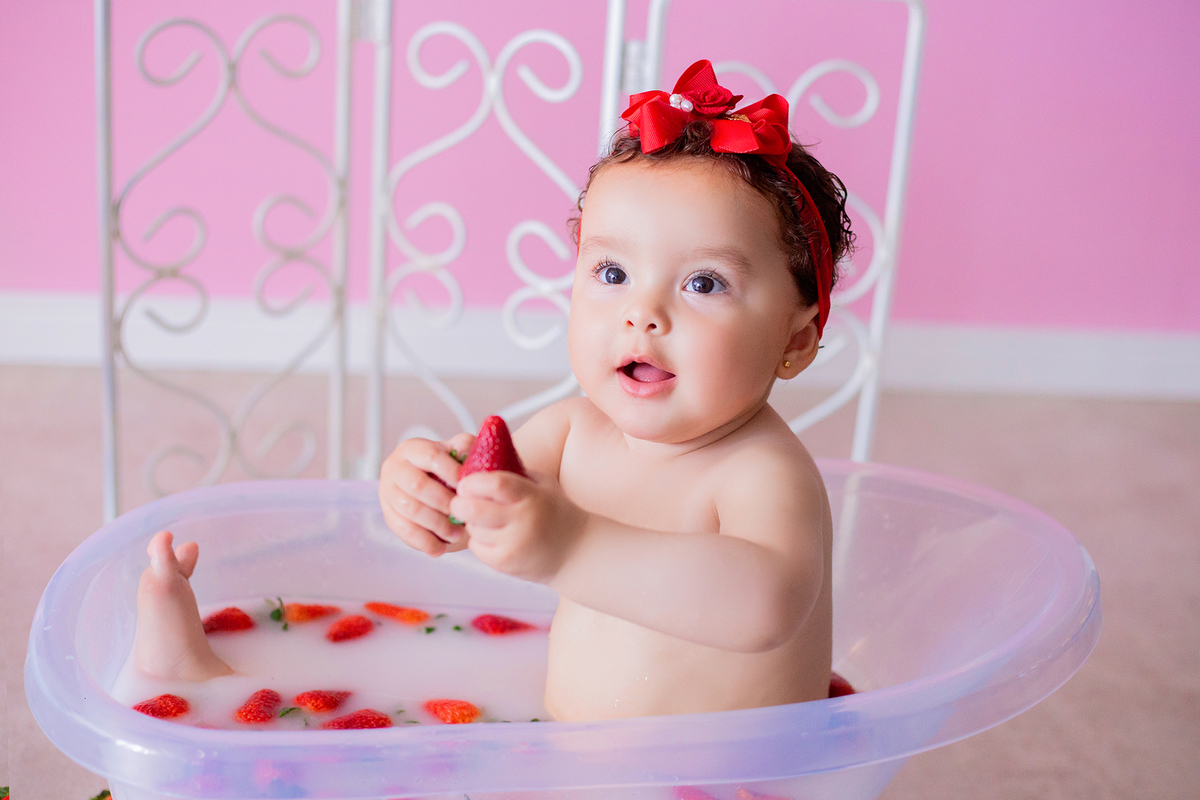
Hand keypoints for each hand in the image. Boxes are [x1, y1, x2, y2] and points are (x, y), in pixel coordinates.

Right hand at [379, 432, 474, 556]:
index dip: (451, 472)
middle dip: (443, 502)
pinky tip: (440, 549)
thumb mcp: (458, 455)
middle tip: (463, 514)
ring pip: (410, 510)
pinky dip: (424, 542)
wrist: (434, 488)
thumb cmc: (449, 470)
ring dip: (436, 525)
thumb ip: (465, 447)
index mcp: (412, 449)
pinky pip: (403, 530)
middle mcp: (394, 468)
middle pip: (417, 485)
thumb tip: (466, 451)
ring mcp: (388, 493)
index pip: (431, 457)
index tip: (469, 488)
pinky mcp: (389, 515)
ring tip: (457, 534)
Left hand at [449, 471, 587, 583]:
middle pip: (473, 509)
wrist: (577, 551)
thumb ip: (515, 472)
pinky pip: (476, 548)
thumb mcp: (543, 485)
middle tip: (460, 500)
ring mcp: (513, 545)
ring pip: (473, 529)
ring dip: (471, 522)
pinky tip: (492, 536)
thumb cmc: (555, 511)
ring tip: (484, 519)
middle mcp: (522, 521)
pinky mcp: (505, 563)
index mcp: (532, 497)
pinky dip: (478, 540)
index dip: (473, 481)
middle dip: (459, 503)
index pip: (495, 483)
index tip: (465, 482)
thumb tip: (481, 456)